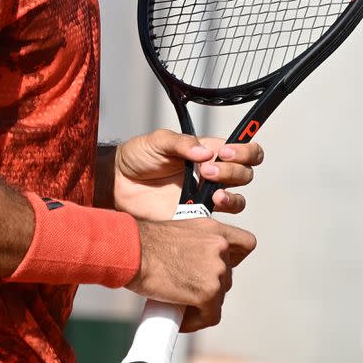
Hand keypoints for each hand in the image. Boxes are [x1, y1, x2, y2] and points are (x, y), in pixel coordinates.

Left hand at [113, 129, 263, 220]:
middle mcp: (210, 174)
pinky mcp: (195, 217)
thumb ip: (181, 143)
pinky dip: (219, 216)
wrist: (118, 183)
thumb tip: (205, 152)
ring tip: (214, 195)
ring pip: (238, 199)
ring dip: (233, 196)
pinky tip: (206, 208)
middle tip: (207, 171)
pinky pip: (219, 221)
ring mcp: (204, 197)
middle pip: (244, 174)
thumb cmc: (137, 157)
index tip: (225, 152)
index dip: (244, 151)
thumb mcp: (157, 141)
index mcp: (206, 152)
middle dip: (233, 171)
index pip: (241, 150)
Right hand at [127, 216, 256, 331]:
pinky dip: (196, 321)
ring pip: (218, 298)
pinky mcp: (209, 292)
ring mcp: (216, 270)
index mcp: (213, 229)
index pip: (247, 243)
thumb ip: (197, 244)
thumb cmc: (144, 242)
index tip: (218, 266)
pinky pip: (210, 316)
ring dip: (201, 304)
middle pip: (227, 277)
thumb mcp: (178, 231)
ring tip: (178, 304)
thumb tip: (197, 266)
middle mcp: (219, 247)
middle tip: (185, 290)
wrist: (131, 250)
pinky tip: (180, 319)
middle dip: (208, 286)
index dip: (235, 258)